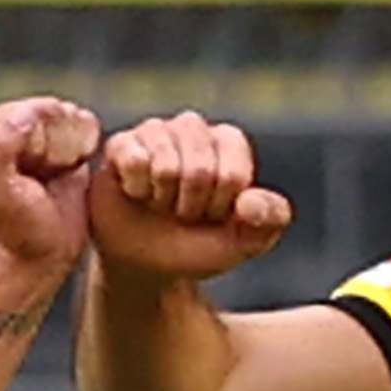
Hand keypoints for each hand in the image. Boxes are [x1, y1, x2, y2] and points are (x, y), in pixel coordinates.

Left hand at [0, 96, 98, 286]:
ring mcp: (37, 131)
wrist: (44, 255)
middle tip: (48, 177)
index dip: (41, 143)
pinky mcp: (62, 140)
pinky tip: (75, 168)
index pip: (28, 111)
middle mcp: (8, 124)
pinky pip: (86, 124)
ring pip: (72, 116)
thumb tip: (28, 114)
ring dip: (74, 146)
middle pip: (52, 111)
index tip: (34, 174)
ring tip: (60, 173)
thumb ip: (1, 147)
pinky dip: (88, 144)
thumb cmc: (20, 229)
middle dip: (59, 144)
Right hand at [92, 111, 294, 280]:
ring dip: (163, 200)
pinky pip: (133, 161)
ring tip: (161, 203)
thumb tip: (249, 203)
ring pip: (166, 166)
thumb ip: (270, 219)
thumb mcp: (245, 241)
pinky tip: (136, 193)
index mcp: (229, 142)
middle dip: (192, 206)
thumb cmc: (199, 245)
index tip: (212, 215)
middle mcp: (192, 127)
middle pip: (200, 170)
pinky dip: (136, 189)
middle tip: (183, 212)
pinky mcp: (120, 143)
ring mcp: (154, 131)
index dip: (220, 207)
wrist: (147, 263)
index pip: (233, 175)